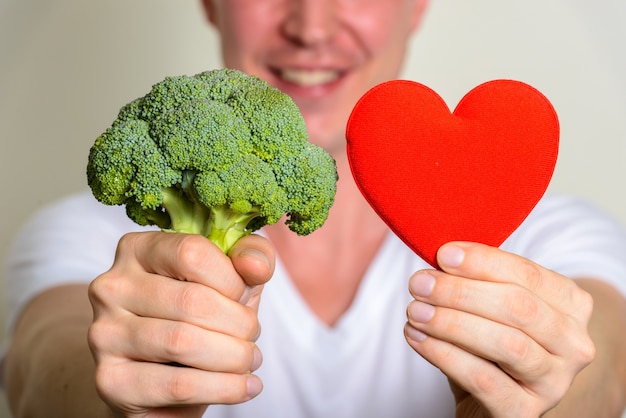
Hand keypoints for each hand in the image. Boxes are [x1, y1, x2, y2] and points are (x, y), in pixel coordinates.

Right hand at [87, 231, 274, 417]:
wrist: (159, 381)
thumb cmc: (198, 319)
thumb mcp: (231, 279)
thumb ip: (252, 256)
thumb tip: (256, 266)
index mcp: (137, 250)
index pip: (192, 253)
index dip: (232, 280)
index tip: (245, 299)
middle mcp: (111, 287)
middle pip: (192, 300)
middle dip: (240, 324)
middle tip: (252, 338)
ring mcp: (104, 334)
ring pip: (184, 342)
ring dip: (234, 357)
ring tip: (249, 361)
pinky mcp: (111, 381)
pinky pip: (179, 384)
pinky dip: (224, 387)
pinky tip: (243, 386)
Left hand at [404, 242, 594, 417]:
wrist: (492, 400)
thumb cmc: (489, 343)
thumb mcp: (490, 307)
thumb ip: (478, 281)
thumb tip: (443, 256)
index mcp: (570, 305)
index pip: (528, 274)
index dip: (483, 262)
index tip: (443, 254)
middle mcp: (573, 344)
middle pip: (517, 307)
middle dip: (461, 291)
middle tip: (419, 284)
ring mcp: (554, 382)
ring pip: (505, 344)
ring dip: (451, 322)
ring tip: (415, 311)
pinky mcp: (524, 413)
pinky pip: (483, 379)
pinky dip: (444, 354)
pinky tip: (418, 337)